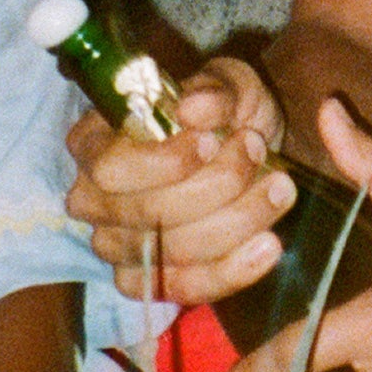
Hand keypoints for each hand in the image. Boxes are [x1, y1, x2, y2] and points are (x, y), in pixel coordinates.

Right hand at [64, 56, 298, 305]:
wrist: (251, 149)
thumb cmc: (226, 113)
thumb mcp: (228, 83)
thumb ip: (214, 90)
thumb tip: (192, 108)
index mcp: (93, 144)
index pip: (111, 168)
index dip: (163, 163)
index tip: (212, 141)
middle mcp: (92, 200)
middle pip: (147, 213)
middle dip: (216, 185)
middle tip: (258, 152)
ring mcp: (116, 246)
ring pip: (172, 252)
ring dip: (237, 220)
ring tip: (279, 188)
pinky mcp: (148, 283)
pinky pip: (186, 288)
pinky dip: (233, 270)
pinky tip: (269, 245)